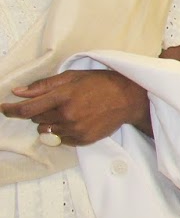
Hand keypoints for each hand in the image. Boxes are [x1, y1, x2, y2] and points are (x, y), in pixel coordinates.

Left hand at [4, 71, 151, 144]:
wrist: (129, 98)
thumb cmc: (101, 83)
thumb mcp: (73, 77)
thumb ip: (44, 85)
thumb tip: (18, 92)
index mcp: (63, 96)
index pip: (27, 109)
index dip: (11, 110)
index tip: (4, 108)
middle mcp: (67, 115)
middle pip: (36, 120)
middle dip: (40, 112)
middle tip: (56, 103)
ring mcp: (75, 129)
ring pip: (46, 131)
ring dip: (50, 122)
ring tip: (68, 112)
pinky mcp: (82, 140)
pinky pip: (60, 139)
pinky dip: (63, 131)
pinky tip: (77, 121)